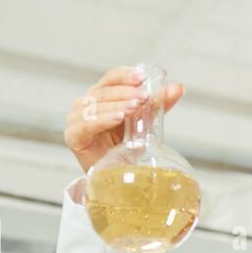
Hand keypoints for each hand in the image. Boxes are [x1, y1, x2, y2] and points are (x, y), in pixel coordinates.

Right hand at [63, 66, 185, 173]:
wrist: (116, 177)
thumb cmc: (126, 148)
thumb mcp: (145, 123)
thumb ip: (158, 105)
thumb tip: (178, 87)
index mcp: (101, 95)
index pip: (111, 78)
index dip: (125, 75)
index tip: (142, 77)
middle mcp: (85, 103)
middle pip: (104, 91)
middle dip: (126, 92)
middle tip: (144, 97)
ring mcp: (76, 119)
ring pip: (96, 106)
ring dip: (117, 105)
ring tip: (134, 108)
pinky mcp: (73, 136)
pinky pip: (87, 124)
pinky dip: (103, 119)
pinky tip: (118, 118)